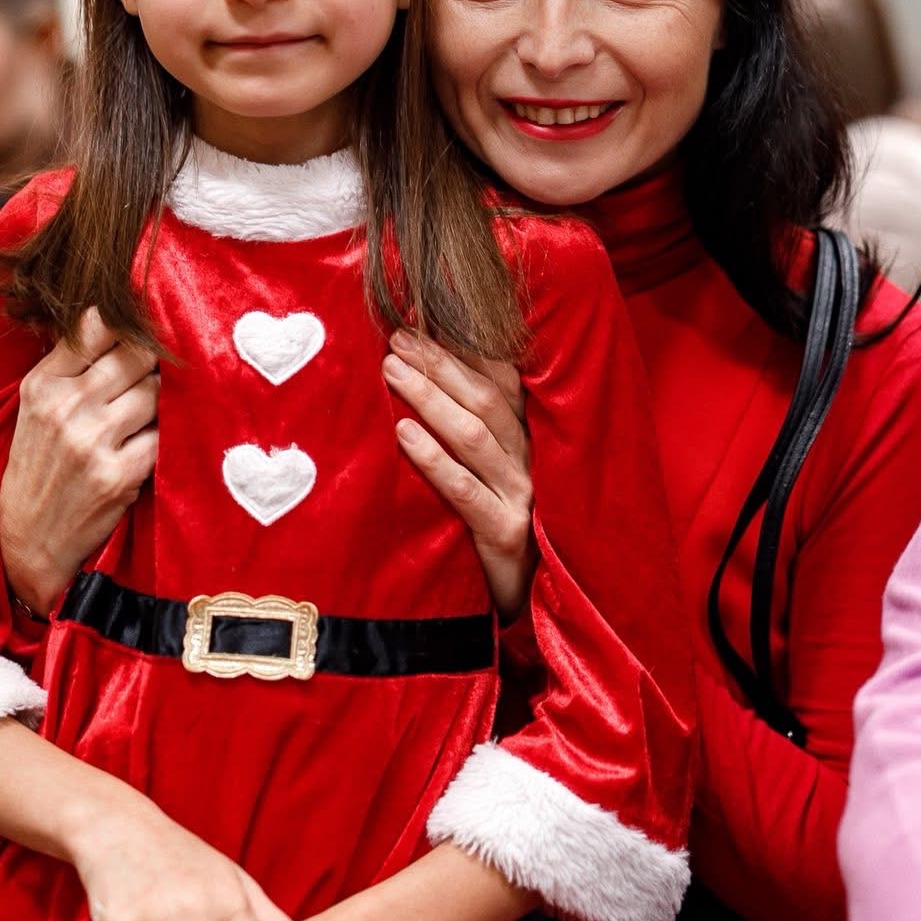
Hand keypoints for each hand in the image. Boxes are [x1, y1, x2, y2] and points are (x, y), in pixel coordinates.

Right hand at [0, 308, 158, 611]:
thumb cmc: (37, 466)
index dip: (131, 323)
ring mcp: (93, 441)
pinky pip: (164, 435)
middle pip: (137, 355)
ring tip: (150, 415)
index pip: (97, 327)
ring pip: (157, 392)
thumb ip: (71, 361)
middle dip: (154, 362)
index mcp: (42, 385)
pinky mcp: (120, 475)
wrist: (26, 541)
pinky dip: (166, 436)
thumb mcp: (36, 407)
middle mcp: (65, 407)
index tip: (149, 325)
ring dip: (163, 401)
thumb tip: (111, 312)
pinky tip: (154, 443)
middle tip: (158, 375)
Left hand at [383, 330, 534, 619]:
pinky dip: (433, 458)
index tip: (420, 321)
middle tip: (396, 337)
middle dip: (438, 363)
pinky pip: (464, 490)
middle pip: (483, 398)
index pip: (500, 380)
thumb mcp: (494, 473)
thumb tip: (422, 375)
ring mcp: (520, 496)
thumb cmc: (499, 526)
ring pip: (474, 435)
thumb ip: (472, 429)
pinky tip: (403, 433)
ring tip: (391, 370)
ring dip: (430, 397)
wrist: (529, 599)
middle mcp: (528, 460)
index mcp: (528, 439)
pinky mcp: (504, 533)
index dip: (463, 347)